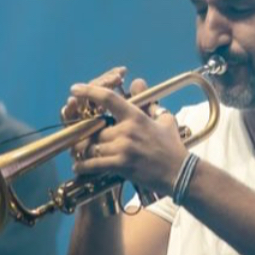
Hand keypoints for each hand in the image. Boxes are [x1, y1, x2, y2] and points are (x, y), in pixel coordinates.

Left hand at [69, 78, 188, 194]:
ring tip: (81, 154)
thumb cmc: (172, 146)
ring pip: (93, 146)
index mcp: (135, 116)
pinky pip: (95, 164)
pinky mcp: (122, 165)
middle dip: (89, 136)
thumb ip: (147, 102)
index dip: (89, 91)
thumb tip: (138, 82)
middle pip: (96, 130)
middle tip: (82, 140)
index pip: (108, 98)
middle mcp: (127, 130)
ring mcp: (124, 148)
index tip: (75, 89)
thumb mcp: (164, 119)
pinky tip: (78, 167)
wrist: (180, 173)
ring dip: (86, 151)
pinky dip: (84, 166)